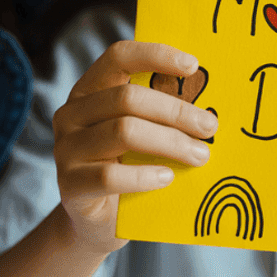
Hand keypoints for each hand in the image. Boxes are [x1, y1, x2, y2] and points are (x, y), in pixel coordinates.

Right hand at [51, 41, 218, 254]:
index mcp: (90, 90)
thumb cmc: (129, 167)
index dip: (155, 55)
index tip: (193, 65)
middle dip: (176, 111)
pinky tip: (168, 178)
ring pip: (123, 132)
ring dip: (170, 142)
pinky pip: (110, 175)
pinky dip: (145, 175)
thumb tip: (209, 104)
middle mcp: (72, 113)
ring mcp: (66, 148)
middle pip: (127, 98)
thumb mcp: (142, 133)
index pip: (118, 57)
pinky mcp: (69, 185)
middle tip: (210, 126)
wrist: (98, 221)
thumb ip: (160, 113)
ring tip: (200, 155)